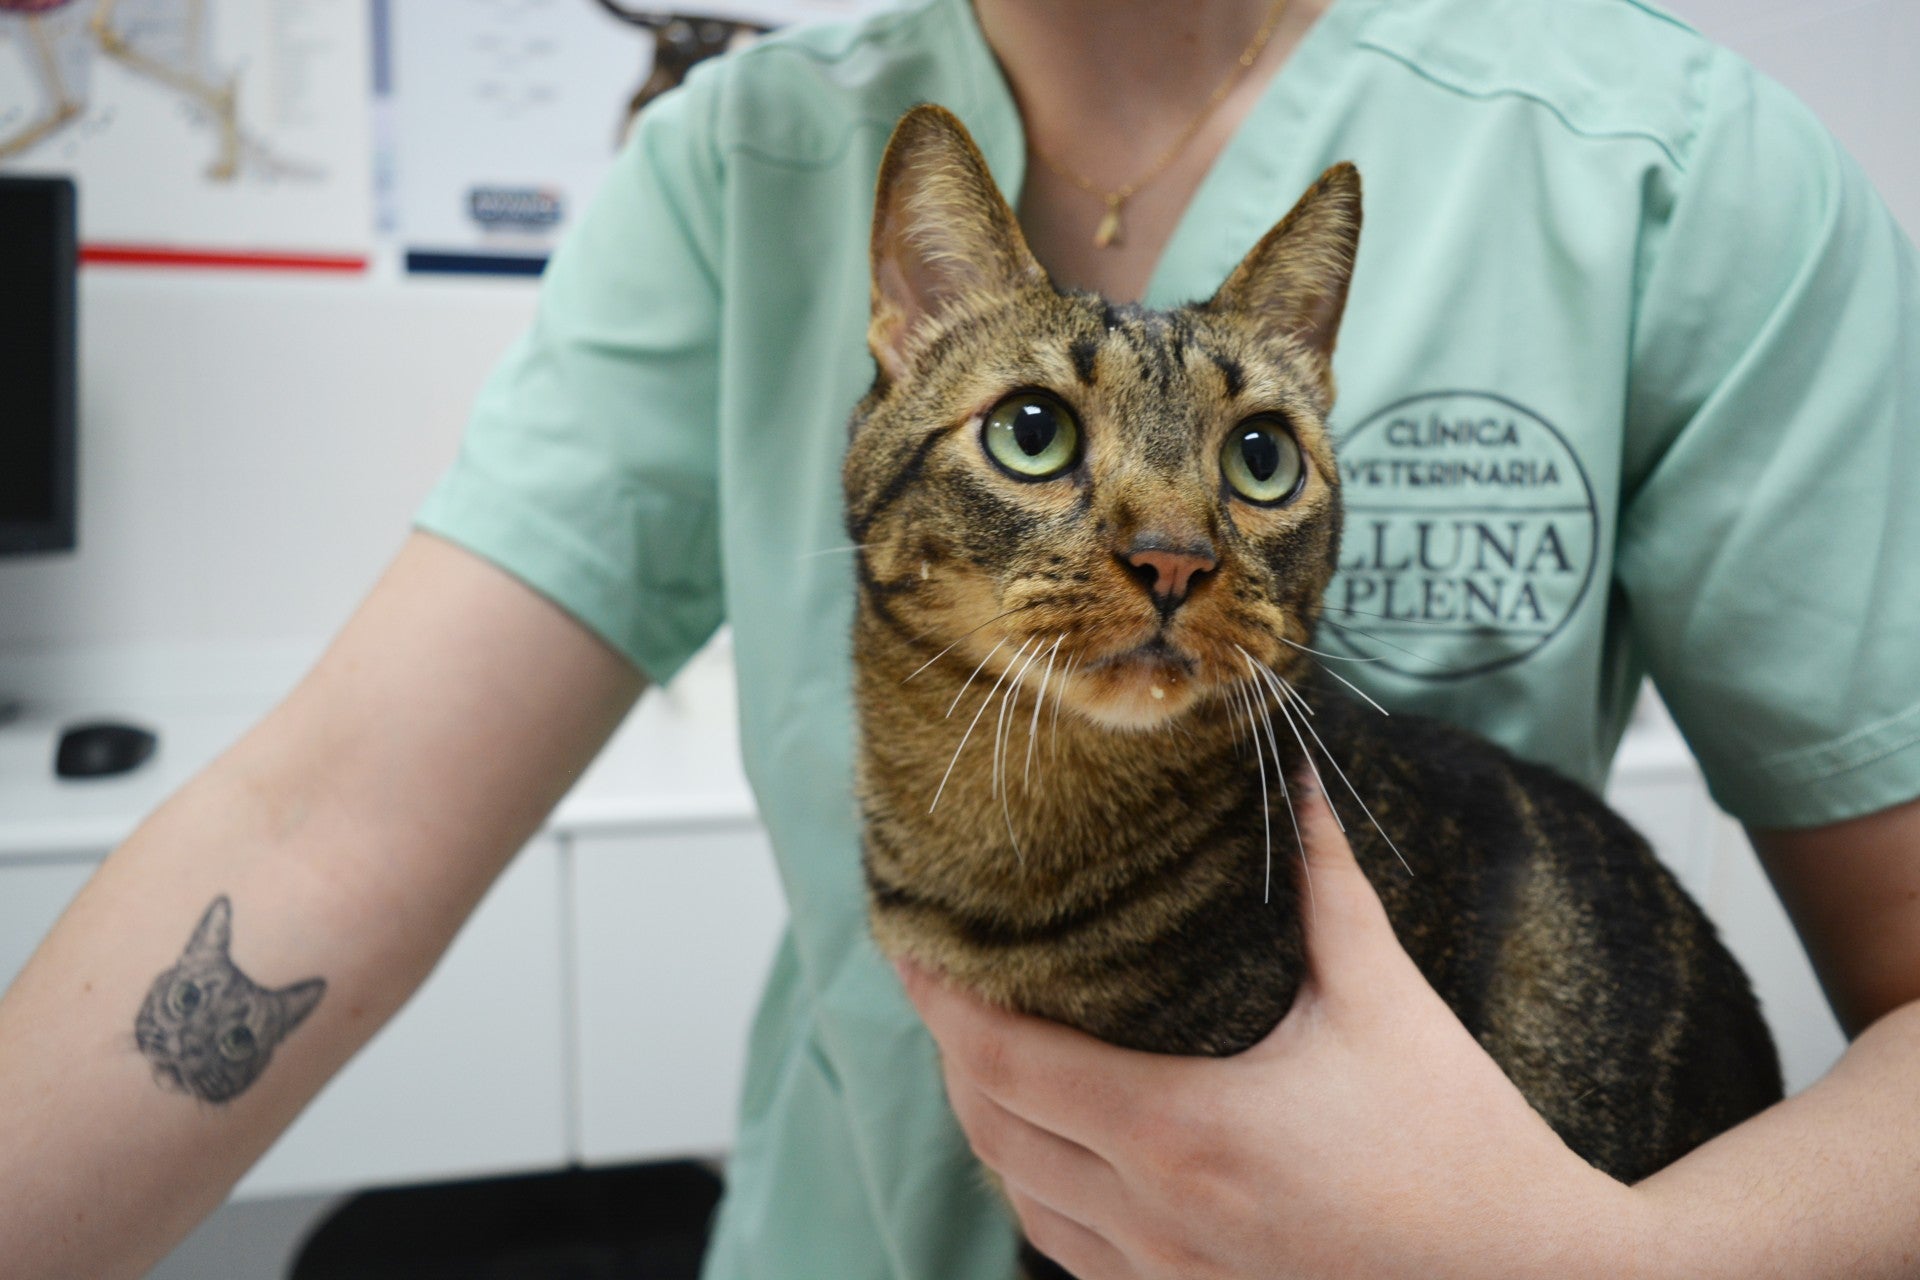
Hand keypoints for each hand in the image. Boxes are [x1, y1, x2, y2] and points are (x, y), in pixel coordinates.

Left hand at [896, 788, 1650, 1278]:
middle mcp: (1156, 1215)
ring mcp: (1170, 1278)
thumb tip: (1297, 783)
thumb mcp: (1387, 1000)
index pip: (1005, 1063)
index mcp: (1183, 1131)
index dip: (940, 1002)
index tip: (909, 942)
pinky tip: (1050, 1147)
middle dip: (950, 1050)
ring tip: (979, 1048)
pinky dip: (1037, 1189)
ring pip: (1021, 1197)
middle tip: (939, 977)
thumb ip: (1325, 885)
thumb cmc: (1466, 1149)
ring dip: (987, 1121)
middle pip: (991, 1128)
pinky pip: (1071, 1252)